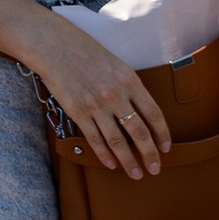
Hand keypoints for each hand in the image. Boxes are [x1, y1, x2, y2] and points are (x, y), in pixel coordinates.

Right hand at [26, 14, 172, 177]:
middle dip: (149, 154)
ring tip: (136, 173)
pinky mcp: (78, 112)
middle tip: (155, 169)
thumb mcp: (115, 63)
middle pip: (139, 132)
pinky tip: (111, 164)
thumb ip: (128, 86)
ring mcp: (96, 105)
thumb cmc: (83, 50)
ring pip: (117, 141)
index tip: (165, 148)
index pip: (154, 113)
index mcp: (129, 80)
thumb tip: (138, 110)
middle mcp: (116, 95)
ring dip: (128, 160)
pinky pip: (94, 138)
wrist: (53, 45)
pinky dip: (104, 154)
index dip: (162, 134)